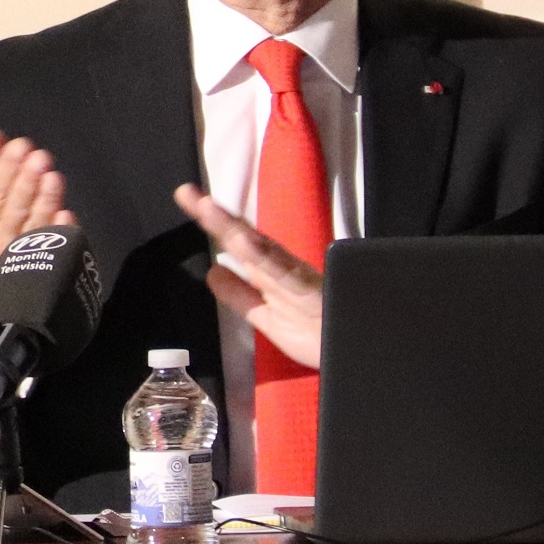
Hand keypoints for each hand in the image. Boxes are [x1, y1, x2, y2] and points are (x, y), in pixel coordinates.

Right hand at [0, 129, 79, 326]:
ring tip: (54, 176)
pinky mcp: (38, 270)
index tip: (9, 141)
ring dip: (41, 201)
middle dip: (21, 180)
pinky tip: (67, 213)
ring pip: (27, 226)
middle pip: (6, 206)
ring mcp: (17, 254)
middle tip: (38, 155)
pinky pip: (49, 251)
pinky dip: (57, 231)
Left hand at [174, 183, 323, 368]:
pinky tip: (243, 243)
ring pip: (261, 249)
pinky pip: (286, 273)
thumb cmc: (319, 335)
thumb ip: (241, 296)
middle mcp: (283, 270)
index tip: (188, 198)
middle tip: (185, 193)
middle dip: (216, 216)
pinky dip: (264, 257)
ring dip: (233, 228)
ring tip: (206, 208)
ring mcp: (297, 279)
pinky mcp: (311, 292)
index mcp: (272, 274)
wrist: (358, 351)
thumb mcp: (268, 319)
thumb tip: (214, 272)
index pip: (237, 242)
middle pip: (245, 238)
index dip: (213, 221)